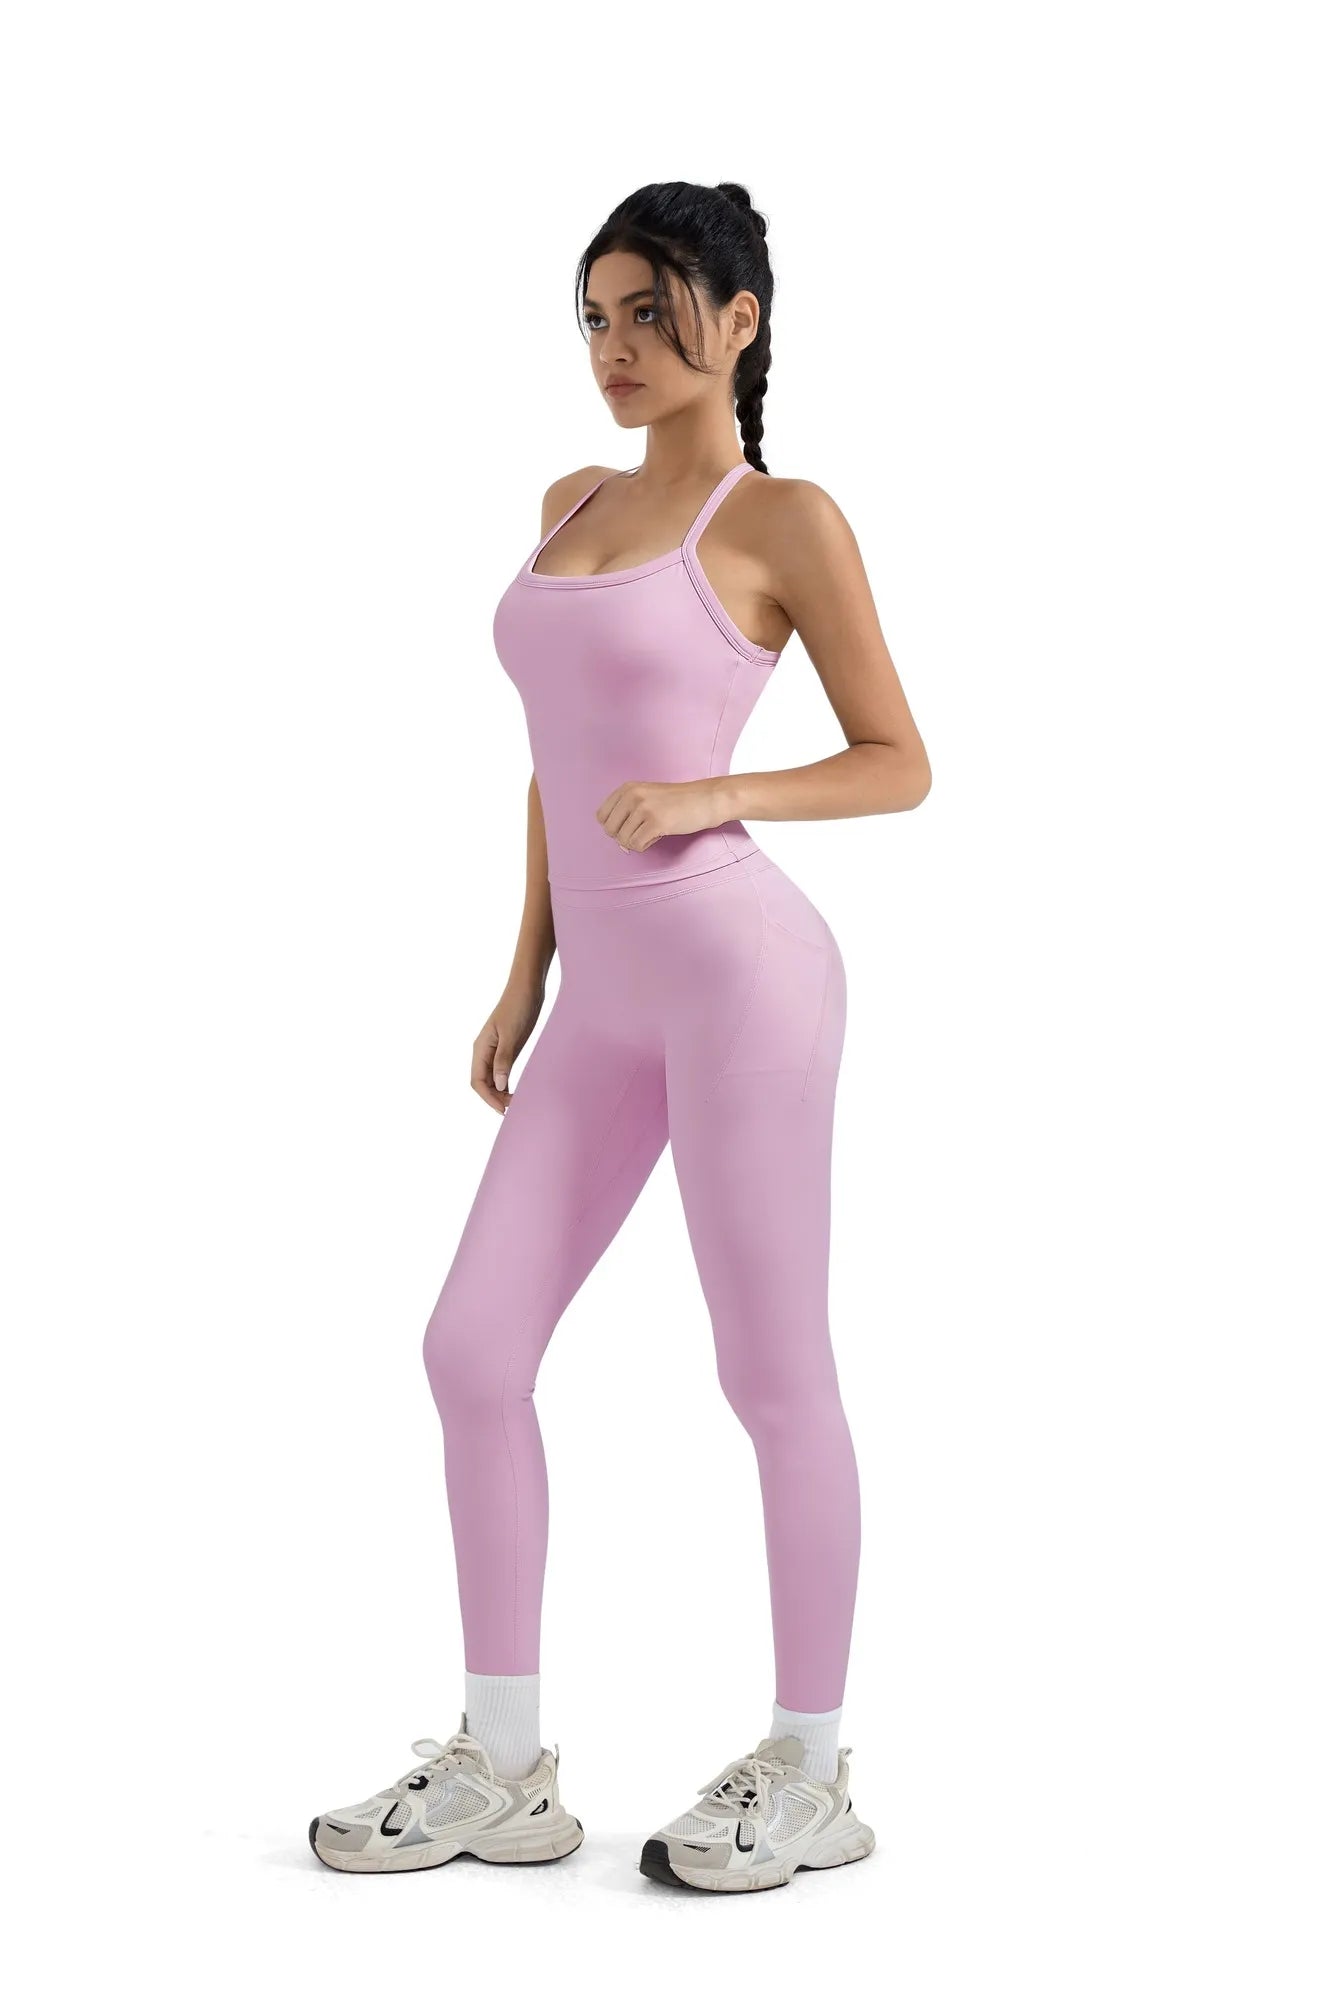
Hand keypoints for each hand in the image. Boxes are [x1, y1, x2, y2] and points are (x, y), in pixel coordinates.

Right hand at [471, 979, 543, 1112]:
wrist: (527, 988)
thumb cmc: (518, 1007)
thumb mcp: (511, 1035)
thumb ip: (504, 1060)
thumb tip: (499, 1084)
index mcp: (480, 1048)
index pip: (477, 1081)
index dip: (488, 1098)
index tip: (503, 1110)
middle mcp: (484, 1051)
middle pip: (482, 1083)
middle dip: (494, 1098)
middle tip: (513, 1109)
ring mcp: (494, 1050)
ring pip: (491, 1079)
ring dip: (500, 1093)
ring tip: (515, 1103)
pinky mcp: (505, 1048)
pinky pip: (500, 1071)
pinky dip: (506, 1083)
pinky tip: (515, 1090)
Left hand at [594, 777, 722, 851]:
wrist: (706, 799)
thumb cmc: (678, 801)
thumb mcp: (647, 797)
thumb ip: (628, 815)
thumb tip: (619, 845)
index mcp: (627, 788)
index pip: (601, 817)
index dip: (615, 826)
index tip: (631, 825)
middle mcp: (632, 796)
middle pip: (609, 830)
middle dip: (624, 836)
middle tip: (643, 831)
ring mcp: (644, 809)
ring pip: (623, 840)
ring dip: (638, 842)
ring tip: (655, 830)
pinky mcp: (656, 823)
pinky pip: (637, 845)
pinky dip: (647, 846)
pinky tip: (659, 835)